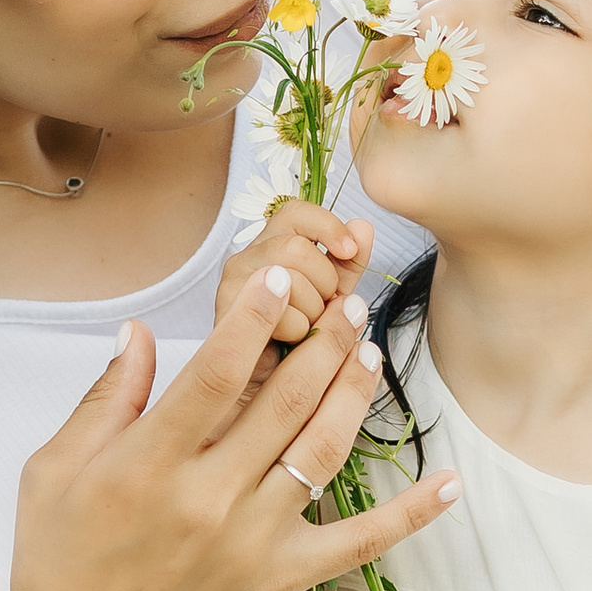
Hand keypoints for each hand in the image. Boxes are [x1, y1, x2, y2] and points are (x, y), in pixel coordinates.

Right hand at [5, 264, 460, 590]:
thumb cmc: (61, 567)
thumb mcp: (53, 474)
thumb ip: (104, 400)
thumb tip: (140, 332)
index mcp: (147, 464)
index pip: (214, 372)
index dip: (252, 317)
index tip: (278, 274)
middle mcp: (207, 498)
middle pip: (283, 403)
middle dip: (322, 343)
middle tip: (347, 302)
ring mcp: (250, 541)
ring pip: (321, 452)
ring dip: (354, 396)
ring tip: (371, 350)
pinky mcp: (280, 579)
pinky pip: (358, 544)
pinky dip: (410, 515)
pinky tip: (449, 482)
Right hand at [210, 199, 374, 345]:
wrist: (277, 378)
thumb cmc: (304, 332)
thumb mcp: (335, 291)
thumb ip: (350, 260)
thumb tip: (362, 227)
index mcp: (272, 243)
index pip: (296, 212)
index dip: (328, 227)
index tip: (349, 250)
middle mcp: (248, 257)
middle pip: (297, 248)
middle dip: (324, 282)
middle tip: (324, 305)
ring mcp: (234, 284)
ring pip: (291, 280)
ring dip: (314, 310)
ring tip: (309, 324)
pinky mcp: (229, 314)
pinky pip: (282, 315)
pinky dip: (301, 332)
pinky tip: (293, 339)